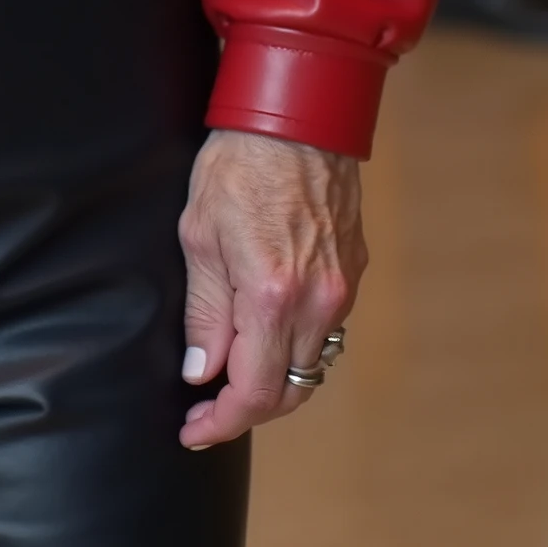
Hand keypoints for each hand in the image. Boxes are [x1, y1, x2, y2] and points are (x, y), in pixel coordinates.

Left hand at [177, 128, 363, 449]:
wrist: (298, 115)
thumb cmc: (238, 164)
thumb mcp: (199, 234)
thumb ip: (204, 311)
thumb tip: (202, 371)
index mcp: (272, 296)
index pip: (253, 392)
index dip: (221, 422)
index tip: (193, 431)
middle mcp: (317, 302)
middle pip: (288, 391)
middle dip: (246, 409)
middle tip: (206, 409)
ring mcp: (342, 288)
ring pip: (311, 365)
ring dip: (274, 380)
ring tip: (232, 372)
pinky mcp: (354, 271)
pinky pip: (326, 330)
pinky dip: (295, 345)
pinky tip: (266, 332)